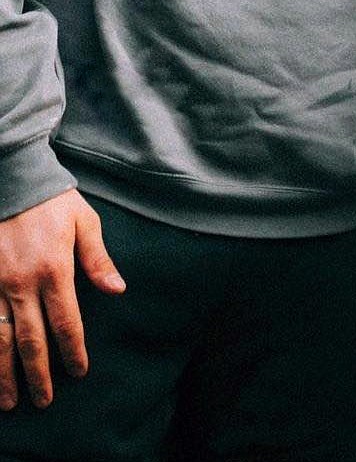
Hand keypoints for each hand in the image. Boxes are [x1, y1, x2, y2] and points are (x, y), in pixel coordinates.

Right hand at [0, 189, 125, 409]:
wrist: (11, 179)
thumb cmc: (53, 201)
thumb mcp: (84, 222)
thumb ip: (98, 260)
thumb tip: (117, 290)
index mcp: (54, 270)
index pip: (66, 323)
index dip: (73, 351)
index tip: (78, 371)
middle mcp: (22, 284)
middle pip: (30, 341)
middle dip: (38, 375)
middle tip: (44, 401)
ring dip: (4, 375)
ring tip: (9, 401)